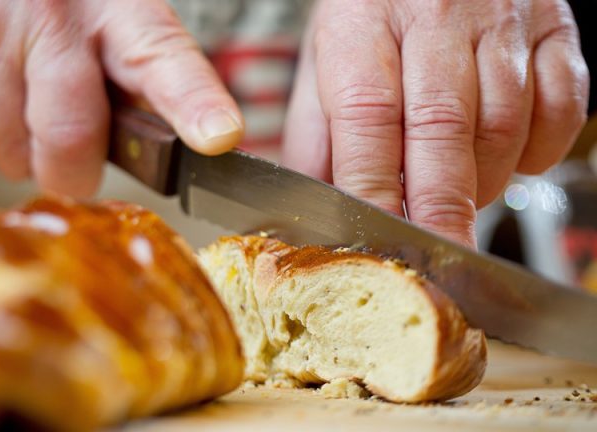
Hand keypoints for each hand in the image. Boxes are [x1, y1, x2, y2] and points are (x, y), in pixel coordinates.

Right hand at [0, 0, 242, 196]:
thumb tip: (168, 150)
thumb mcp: (96, 20)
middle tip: (66, 150)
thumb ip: (130, 76)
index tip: (218, 136)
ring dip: (15, 149)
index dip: (193, 102)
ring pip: (13, 156)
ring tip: (5, 93)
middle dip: (71, 169)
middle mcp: (49, 13)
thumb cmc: (33, 10)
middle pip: (72, 141)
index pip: (161, 58)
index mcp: (112, 5)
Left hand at [283, 0, 588, 247]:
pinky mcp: (555, 28)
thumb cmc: (376, 6)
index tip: (374, 238)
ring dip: (482, 183)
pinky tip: (506, 161)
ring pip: (504, 126)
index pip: (369, 118)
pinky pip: (562, 109)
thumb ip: (318, 128)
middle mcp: (438, 15)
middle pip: (443, 129)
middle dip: (439, 210)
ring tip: (455, 202)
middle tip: (434, 261)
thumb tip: (314, 201)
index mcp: (365, 19)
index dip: (373, 188)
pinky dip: (538, 152)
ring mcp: (504, 20)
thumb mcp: (326, 54)